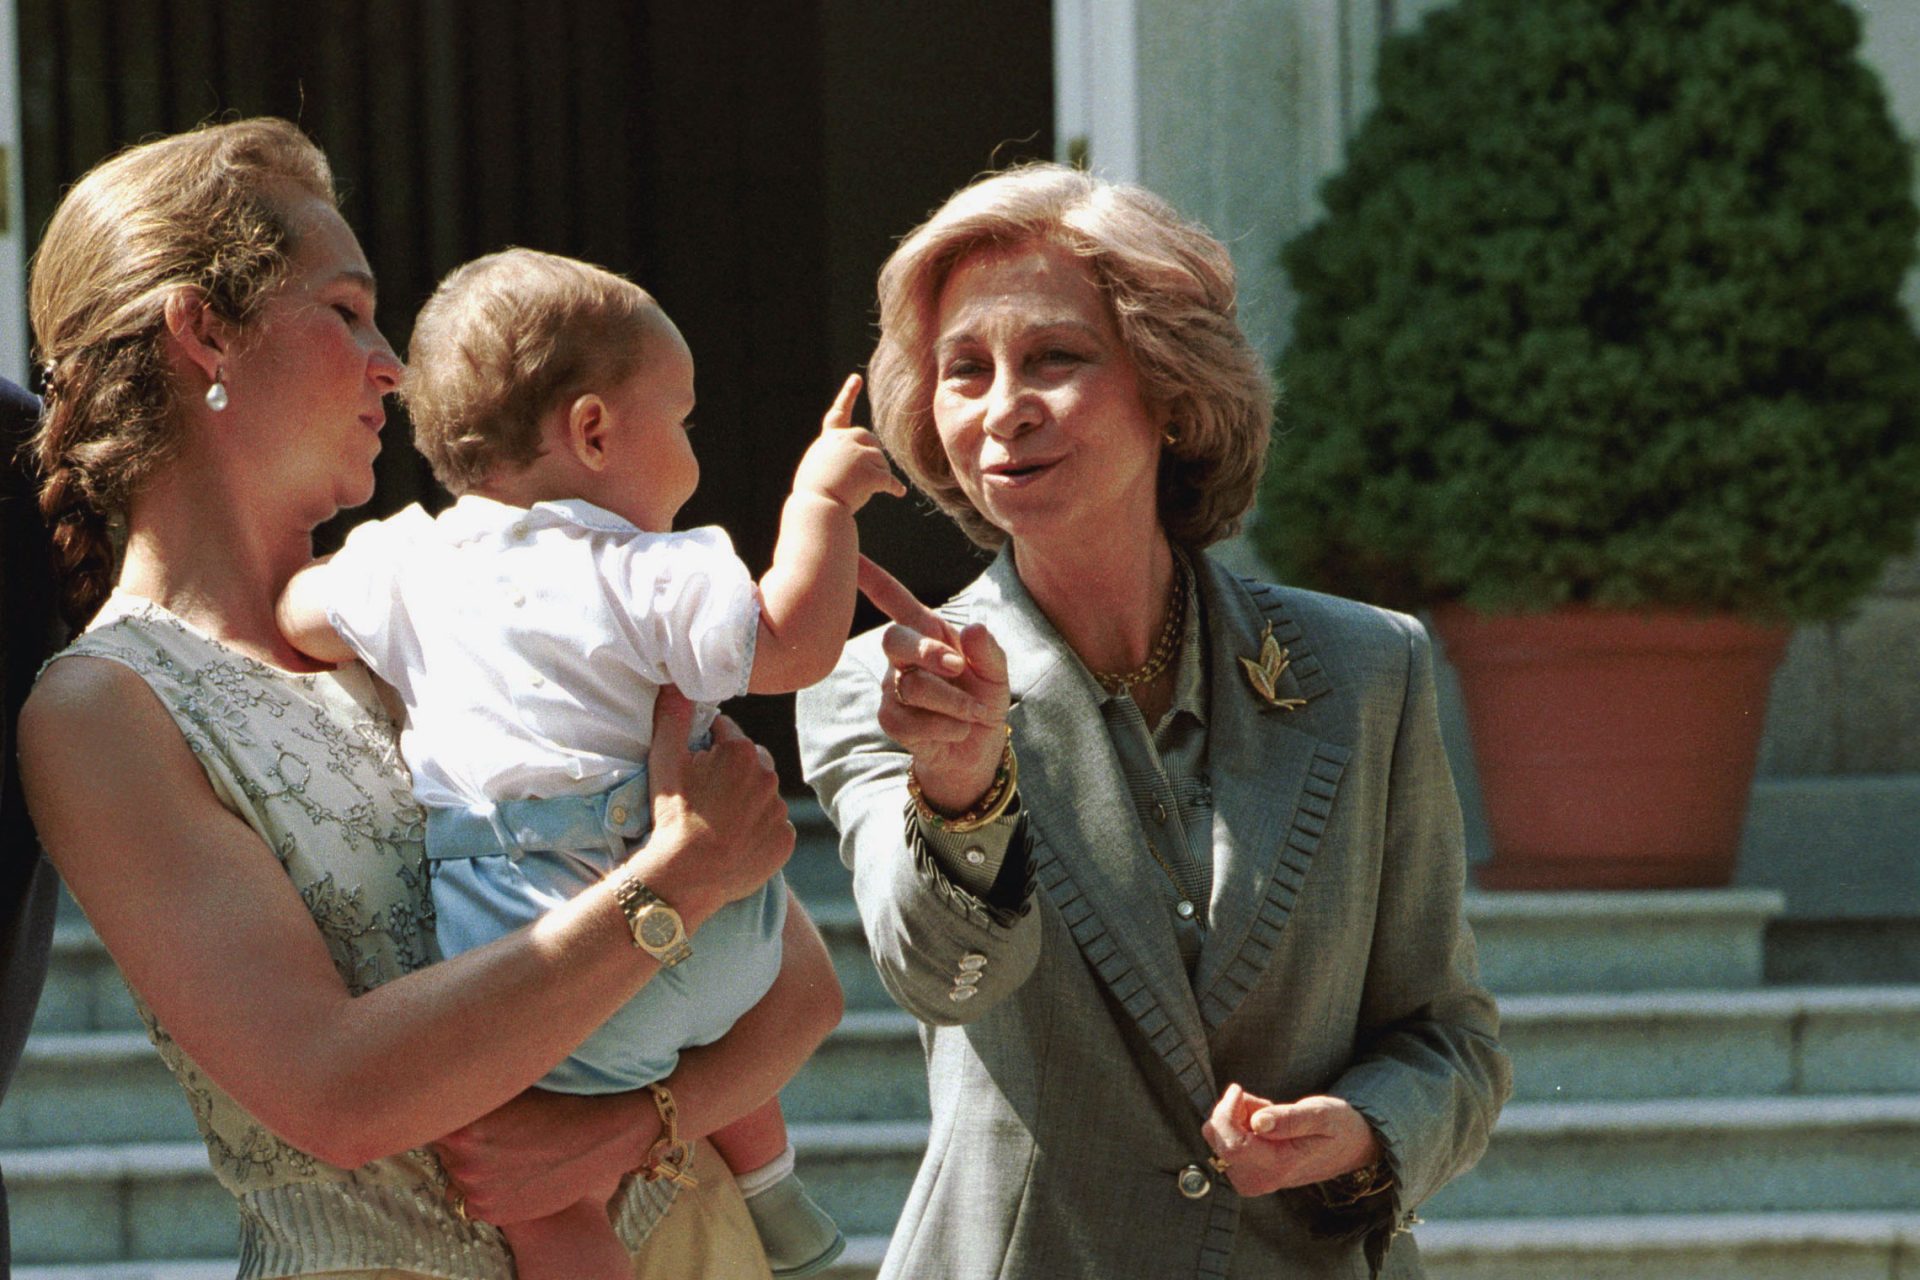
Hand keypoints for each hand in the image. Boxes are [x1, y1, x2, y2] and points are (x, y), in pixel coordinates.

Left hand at [433, 1087, 656, 1224]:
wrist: (602, 1138)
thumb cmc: (560, 1101)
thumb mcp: (510, 1087)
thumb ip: (474, 1091)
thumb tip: (447, 1083)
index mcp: (462, 1125)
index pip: (427, 1117)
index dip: (441, 1108)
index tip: (456, 1101)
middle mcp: (462, 1161)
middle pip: (440, 1146)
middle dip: (457, 1136)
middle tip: (491, 1125)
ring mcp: (475, 1190)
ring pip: (456, 1171)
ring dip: (471, 1162)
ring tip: (507, 1147)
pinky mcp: (491, 1212)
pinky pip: (471, 1196)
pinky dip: (486, 1185)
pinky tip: (512, 1168)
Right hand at [635, 688, 793, 926]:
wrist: (686, 874)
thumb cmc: (672, 814)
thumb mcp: (665, 760)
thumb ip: (673, 715)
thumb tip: (676, 682)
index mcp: (742, 751)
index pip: (726, 733)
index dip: (707, 747)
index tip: (694, 767)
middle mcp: (769, 776)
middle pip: (750, 761)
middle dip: (732, 771)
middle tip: (706, 794)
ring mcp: (780, 810)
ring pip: (763, 794)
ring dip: (746, 799)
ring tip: (718, 819)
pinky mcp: (785, 840)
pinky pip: (773, 825)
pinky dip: (758, 829)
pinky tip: (734, 839)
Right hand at [791, 374, 905, 511]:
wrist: (816, 508)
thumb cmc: (815, 494)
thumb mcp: (819, 466)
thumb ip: (836, 455)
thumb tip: (863, 460)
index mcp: (829, 440)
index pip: (839, 414)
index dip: (847, 395)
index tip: (855, 378)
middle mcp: (843, 442)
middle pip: (870, 440)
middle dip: (872, 455)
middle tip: (862, 476)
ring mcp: (857, 455)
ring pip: (881, 460)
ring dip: (878, 475)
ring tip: (860, 490)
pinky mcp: (869, 472)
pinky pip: (889, 478)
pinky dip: (893, 487)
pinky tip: (897, 493)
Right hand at [857, 555, 1008, 812]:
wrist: (979, 749)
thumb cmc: (984, 698)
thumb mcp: (996, 672)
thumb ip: (988, 650)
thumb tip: (972, 629)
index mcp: (928, 633)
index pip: (895, 601)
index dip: (874, 580)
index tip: (849, 557)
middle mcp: (903, 657)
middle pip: (894, 640)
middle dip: (929, 653)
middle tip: (958, 668)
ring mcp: (892, 688)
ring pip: (912, 686)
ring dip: (954, 701)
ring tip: (975, 712)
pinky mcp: (891, 720)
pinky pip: (911, 721)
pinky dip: (946, 727)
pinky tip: (956, 730)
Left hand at [1201, 1084, 1383, 1197]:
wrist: (1350, 1147)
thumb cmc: (1338, 1127)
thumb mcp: (1321, 1115)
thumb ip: (1289, 1119)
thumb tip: (1257, 1122)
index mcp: (1278, 1167)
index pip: (1230, 1144)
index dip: (1226, 1111)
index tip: (1239, 1089)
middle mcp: (1259, 1179)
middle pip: (1217, 1138)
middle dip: (1233, 1112)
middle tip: (1266, 1105)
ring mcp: (1251, 1178)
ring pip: (1218, 1137)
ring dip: (1237, 1117)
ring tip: (1271, 1116)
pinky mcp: (1247, 1171)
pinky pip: (1225, 1140)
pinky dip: (1239, 1124)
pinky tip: (1265, 1124)